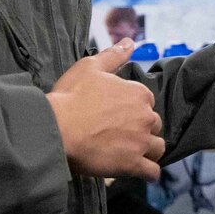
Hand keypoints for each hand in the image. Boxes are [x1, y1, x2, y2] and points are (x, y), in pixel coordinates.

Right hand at [47, 40, 163, 180]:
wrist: (57, 128)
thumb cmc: (71, 96)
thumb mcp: (90, 67)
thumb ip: (113, 55)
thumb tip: (131, 42)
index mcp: (138, 94)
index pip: (146, 102)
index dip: (133, 108)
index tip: (119, 114)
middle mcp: (145, 117)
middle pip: (153, 124)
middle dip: (142, 129)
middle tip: (122, 134)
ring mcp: (140, 142)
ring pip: (158, 148)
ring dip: (149, 150)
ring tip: (133, 152)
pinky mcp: (132, 164)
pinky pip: (151, 171)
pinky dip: (149, 172)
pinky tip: (143, 172)